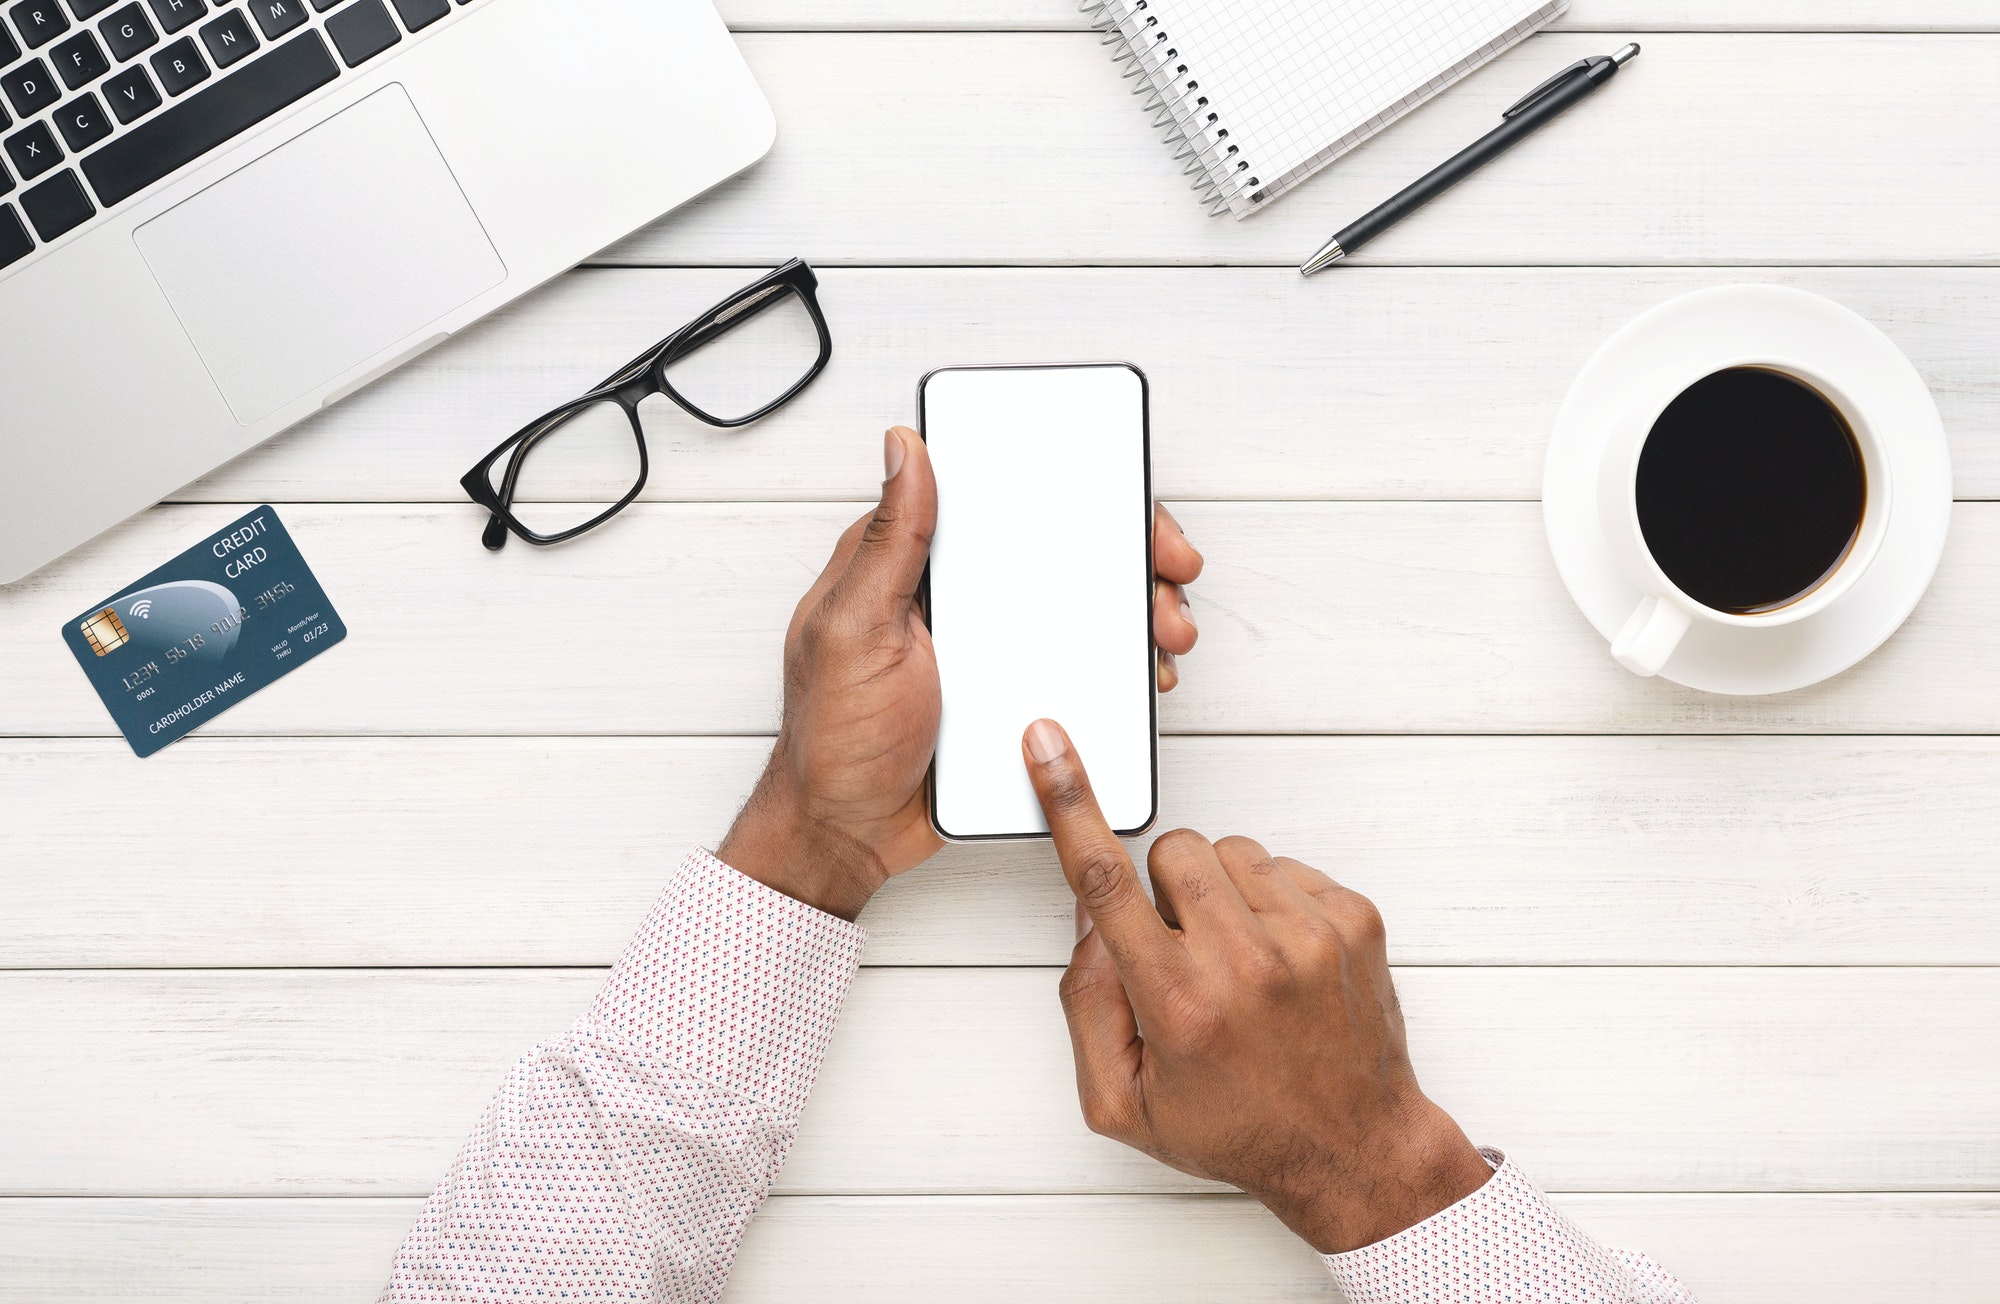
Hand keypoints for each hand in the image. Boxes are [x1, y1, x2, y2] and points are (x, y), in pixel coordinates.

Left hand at [720, 427, 1206, 919]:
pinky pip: (1078, 668)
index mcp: (916, 564)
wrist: (848, 833)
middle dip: (1129, 554)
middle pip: (1061, 549)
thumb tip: (905, 447)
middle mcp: (959, 596)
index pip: (1005, 500)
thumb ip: (888, 542)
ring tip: (1165, 637)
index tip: (1125, 505)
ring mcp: (992, 647)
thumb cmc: (832, 735)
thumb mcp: (854, 627)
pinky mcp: (1014, 694)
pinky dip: (1119, 666)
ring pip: (1082, 609)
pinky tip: (1143, 675)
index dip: (1075, 491)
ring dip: (1136, 612)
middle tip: (1169, 577)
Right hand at [1020, 719, 1491, 1253]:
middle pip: (1173, 851)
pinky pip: (1286, 866)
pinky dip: (1273, 902)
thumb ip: (1086, 1005)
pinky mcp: (1354, 921)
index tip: (1048, 744)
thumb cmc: (1239, 1129)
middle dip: (1165, 890)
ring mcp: (1308, 937)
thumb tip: (1090, 921)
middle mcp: (1245, 962)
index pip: (1105, 880)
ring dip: (1221, 893)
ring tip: (1238, 959)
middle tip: (1185, 952)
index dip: (1069, 803)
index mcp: (1177, 1003)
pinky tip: (1280, 960)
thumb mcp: (1123, 1101)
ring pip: (1231, 850)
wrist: (1355, 1148)